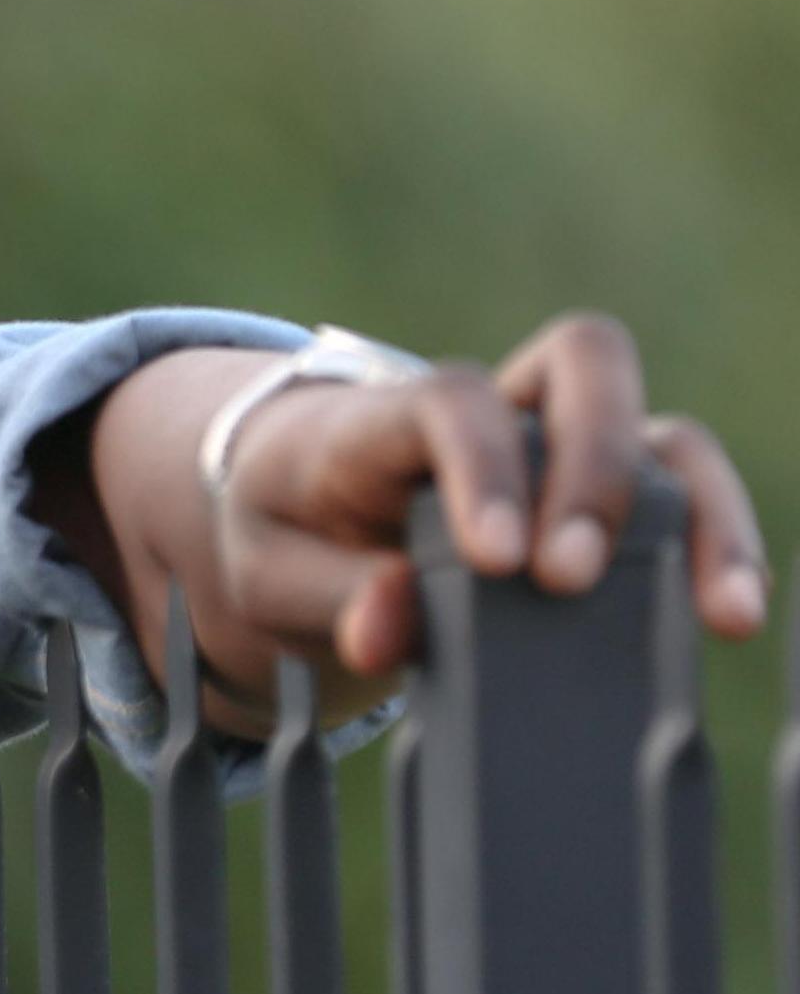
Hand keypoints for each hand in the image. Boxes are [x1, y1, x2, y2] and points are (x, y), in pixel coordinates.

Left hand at [81, 314, 767, 724]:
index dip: (482, 465)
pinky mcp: (600, 492)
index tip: (494, 558)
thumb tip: (387, 628)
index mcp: (385, 415)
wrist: (298, 505)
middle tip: (569, 577)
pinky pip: (681, 494)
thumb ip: (327, 599)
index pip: (447, 400)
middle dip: (594, 467)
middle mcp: (490, 408)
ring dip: (699, 511)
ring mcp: (558, 445)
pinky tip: (725, 615)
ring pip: (659, 427)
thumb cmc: (284, 527)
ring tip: (718, 611)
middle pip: (582, 366)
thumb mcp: (268, 574)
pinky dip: (714, 543)